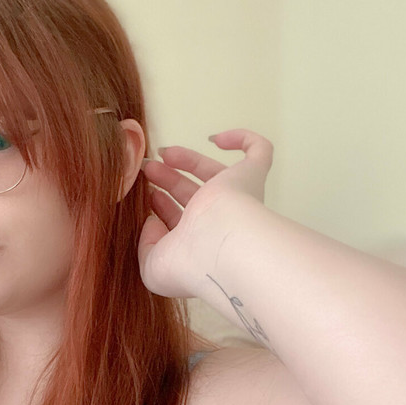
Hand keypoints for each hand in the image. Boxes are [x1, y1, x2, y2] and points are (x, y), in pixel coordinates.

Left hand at [137, 128, 273, 297]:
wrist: (221, 247)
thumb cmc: (189, 263)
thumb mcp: (152, 265)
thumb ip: (146, 243)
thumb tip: (153, 220)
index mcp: (198, 242)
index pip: (181, 221)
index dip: (163, 207)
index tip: (147, 196)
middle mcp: (219, 221)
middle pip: (194, 194)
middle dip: (169, 179)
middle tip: (149, 169)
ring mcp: (237, 198)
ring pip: (215, 172)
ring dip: (188, 159)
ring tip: (162, 154)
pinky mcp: (252, 176)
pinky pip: (259, 151)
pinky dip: (243, 139)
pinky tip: (216, 139)